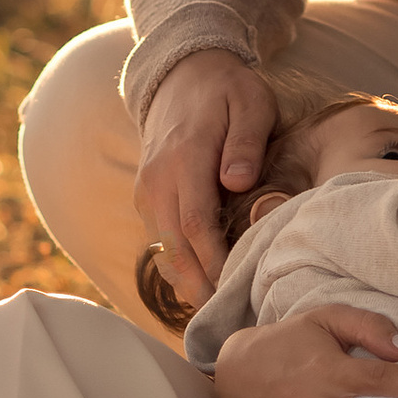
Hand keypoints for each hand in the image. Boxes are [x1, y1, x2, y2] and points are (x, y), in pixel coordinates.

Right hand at [132, 51, 275, 304]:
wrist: (180, 75)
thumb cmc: (226, 91)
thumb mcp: (250, 101)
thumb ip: (245, 141)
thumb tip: (237, 181)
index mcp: (183, 159)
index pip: (194, 224)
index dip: (214, 263)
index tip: (236, 291)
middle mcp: (156, 180)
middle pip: (174, 248)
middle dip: (200, 288)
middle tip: (229, 322)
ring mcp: (147, 191)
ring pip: (163, 251)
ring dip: (188, 284)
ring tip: (218, 316)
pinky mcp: (147, 198)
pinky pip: (159, 242)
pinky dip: (179, 268)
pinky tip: (203, 289)